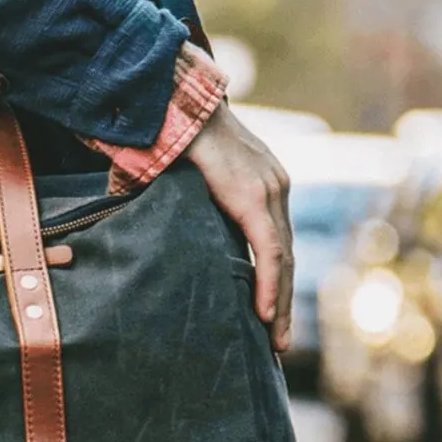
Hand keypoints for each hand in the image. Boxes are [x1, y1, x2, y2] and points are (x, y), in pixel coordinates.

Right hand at [186, 102, 292, 352]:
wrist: (177, 99)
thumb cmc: (172, 133)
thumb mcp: (186, 179)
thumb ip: (186, 208)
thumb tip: (156, 237)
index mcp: (262, 183)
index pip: (275, 242)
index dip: (275, 280)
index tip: (270, 314)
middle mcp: (275, 188)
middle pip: (285, 257)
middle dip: (282, 302)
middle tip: (279, 342)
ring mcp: (270, 192)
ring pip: (283, 260)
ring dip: (279, 303)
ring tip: (275, 340)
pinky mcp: (255, 198)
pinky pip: (269, 251)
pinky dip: (269, 285)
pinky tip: (265, 314)